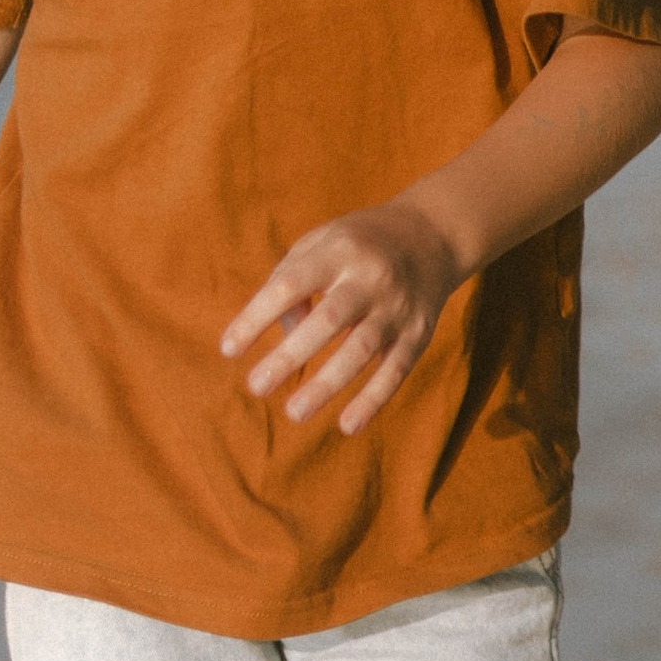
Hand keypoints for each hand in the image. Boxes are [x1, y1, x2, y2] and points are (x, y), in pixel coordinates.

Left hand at [221, 200, 460, 434]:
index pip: (290, 284)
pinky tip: (347, 425)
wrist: (432, 234)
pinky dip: (373, 399)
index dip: (257, 316)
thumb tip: (281, 339)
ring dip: (327, 384)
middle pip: (329, 319)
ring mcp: (397, 306)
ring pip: (362, 348)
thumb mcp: (321, 242)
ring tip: (293, 412)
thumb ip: (289, 281)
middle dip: (290, 356)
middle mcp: (370, 277)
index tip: (228, 349)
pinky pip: (396, 369)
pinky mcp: (419, 332)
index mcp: (339, 250)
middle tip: (255, 387)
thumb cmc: (358, 244)